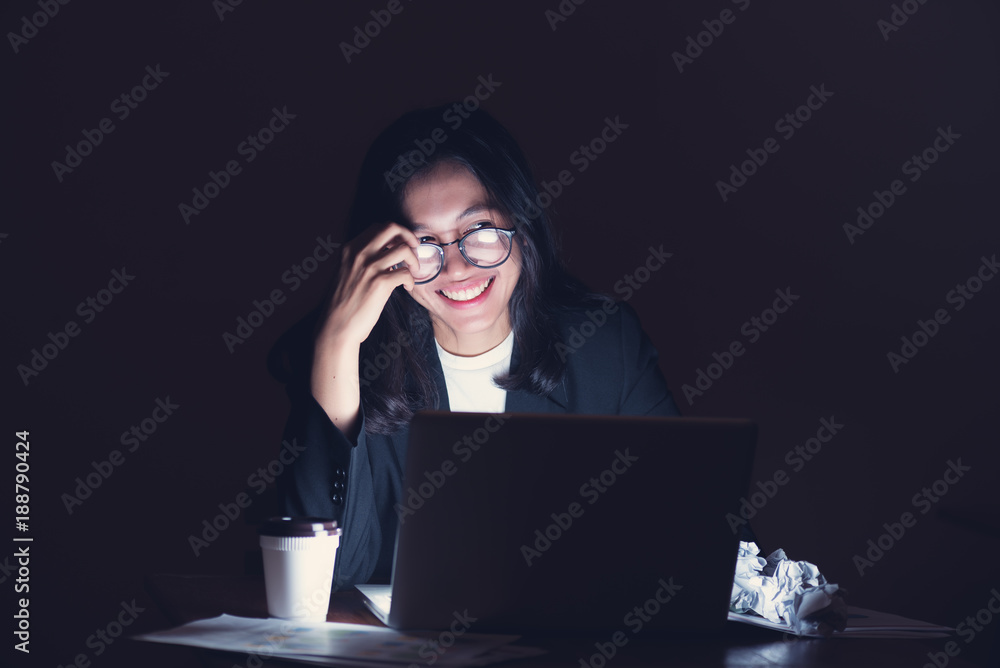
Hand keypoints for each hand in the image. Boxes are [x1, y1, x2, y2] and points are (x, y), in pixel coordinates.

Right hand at [316, 222, 420, 348]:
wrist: (336, 327)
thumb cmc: (343, 303)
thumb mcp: (345, 272)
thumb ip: (361, 260)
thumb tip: (386, 254)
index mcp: (350, 249)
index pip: (378, 227)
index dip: (396, 233)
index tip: (402, 244)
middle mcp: (359, 253)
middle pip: (392, 228)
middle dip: (409, 236)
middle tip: (415, 249)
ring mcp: (370, 267)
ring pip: (404, 248)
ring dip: (414, 259)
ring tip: (413, 271)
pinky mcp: (380, 283)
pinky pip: (406, 272)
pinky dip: (411, 279)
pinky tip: (407, 287)